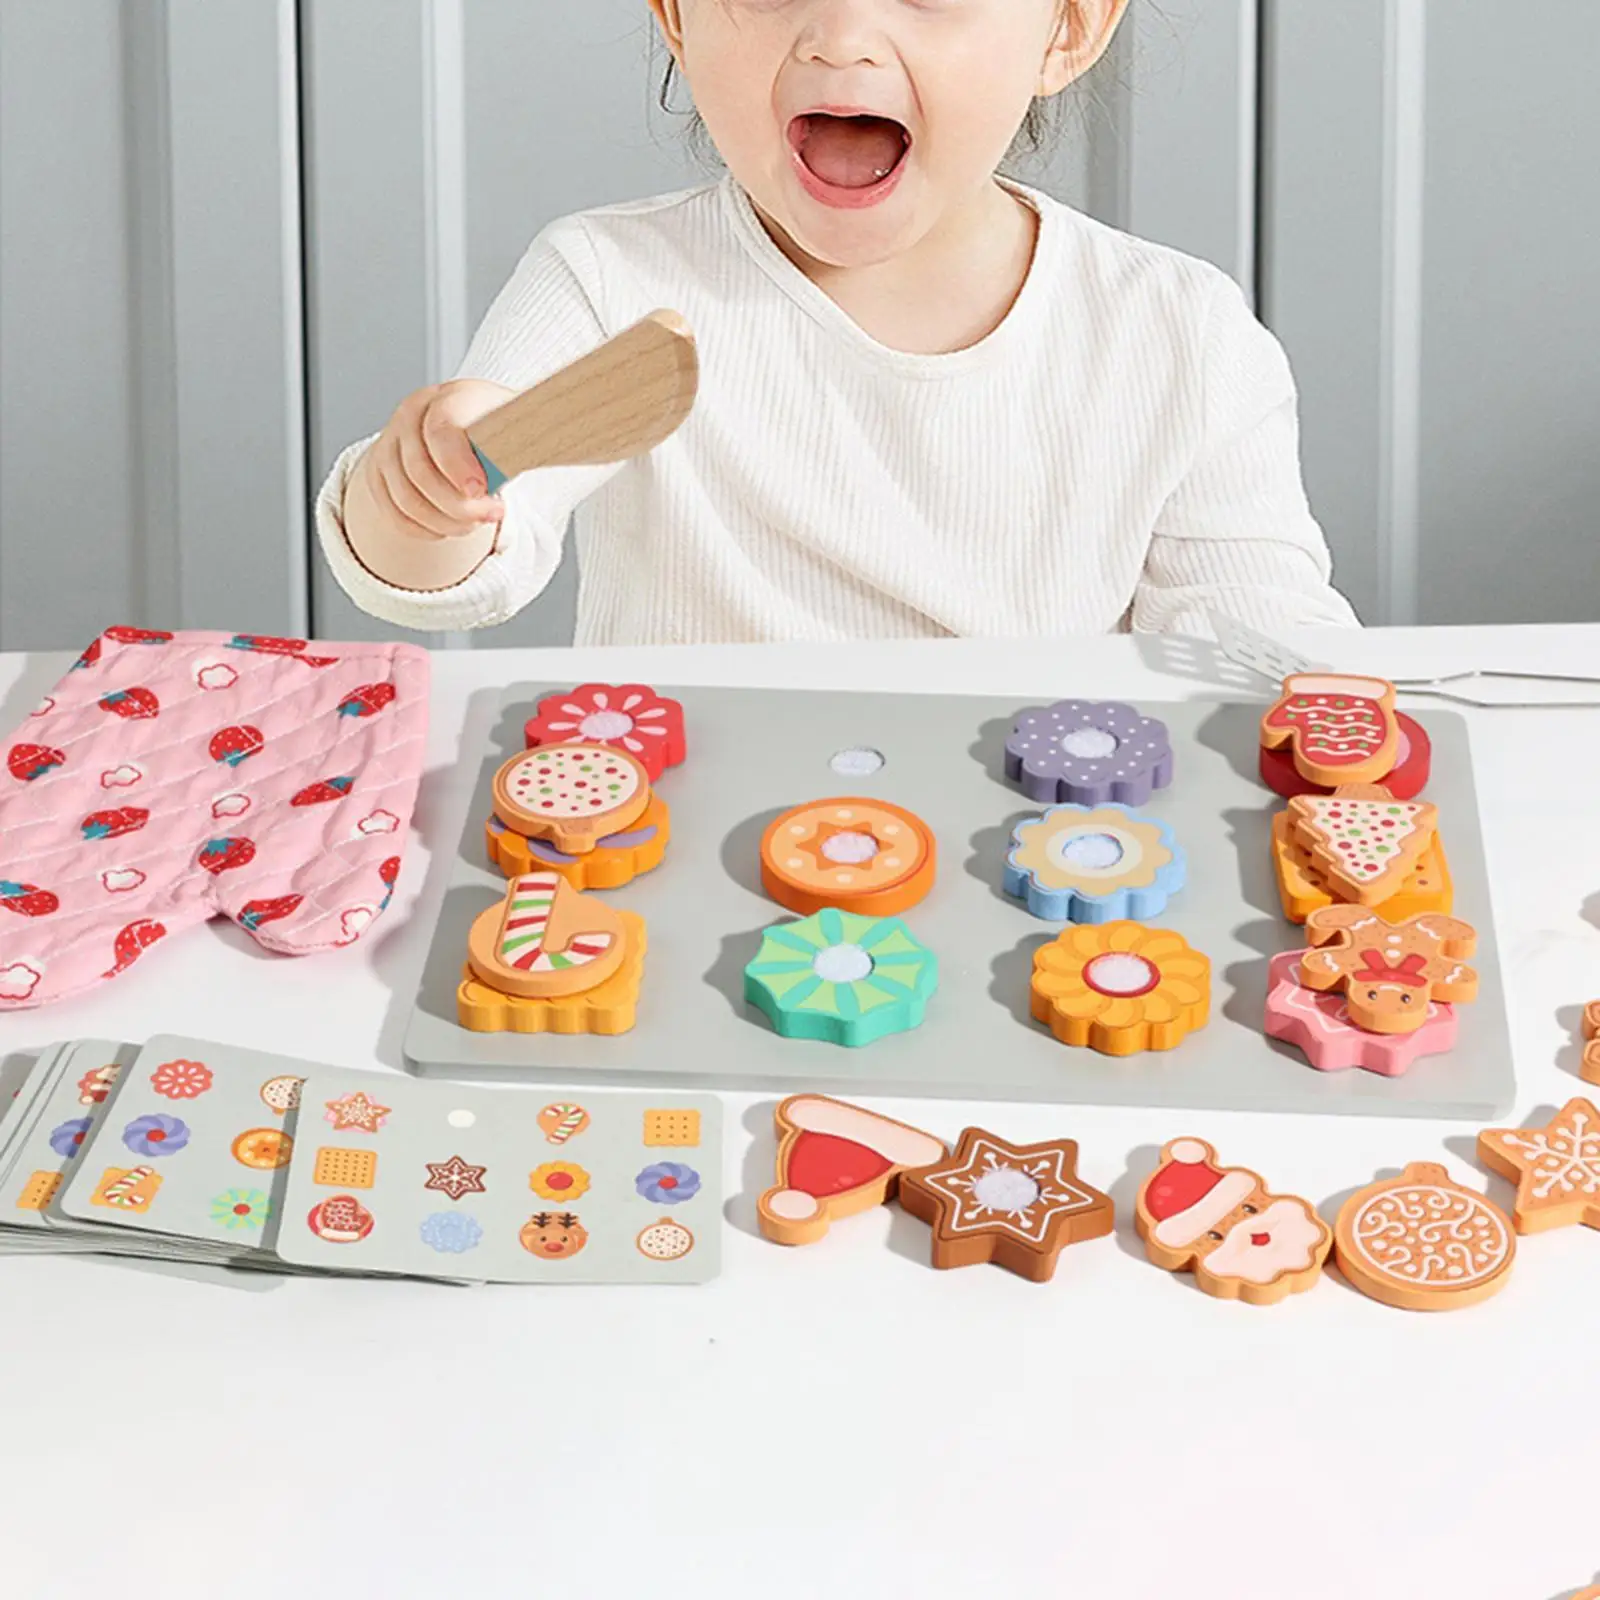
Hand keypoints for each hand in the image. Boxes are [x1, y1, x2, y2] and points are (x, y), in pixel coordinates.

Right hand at [357, 378, 516, 539]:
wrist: (474, 426)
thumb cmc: (500, 429)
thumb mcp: (520, 424)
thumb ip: (529, 435)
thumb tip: (555, 444)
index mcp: (446, 397)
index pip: (442, 430)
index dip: (459, 465)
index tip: (482, 491)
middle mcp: (410, 416)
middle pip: (420, 472)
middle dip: (458, 505)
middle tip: (492, 515)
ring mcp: (390, 444)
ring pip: (406, 498)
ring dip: (444, 522)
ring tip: (475, 524)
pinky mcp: (379, 472)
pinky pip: (394, 513)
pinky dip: (423, 530)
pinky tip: (449, 529)